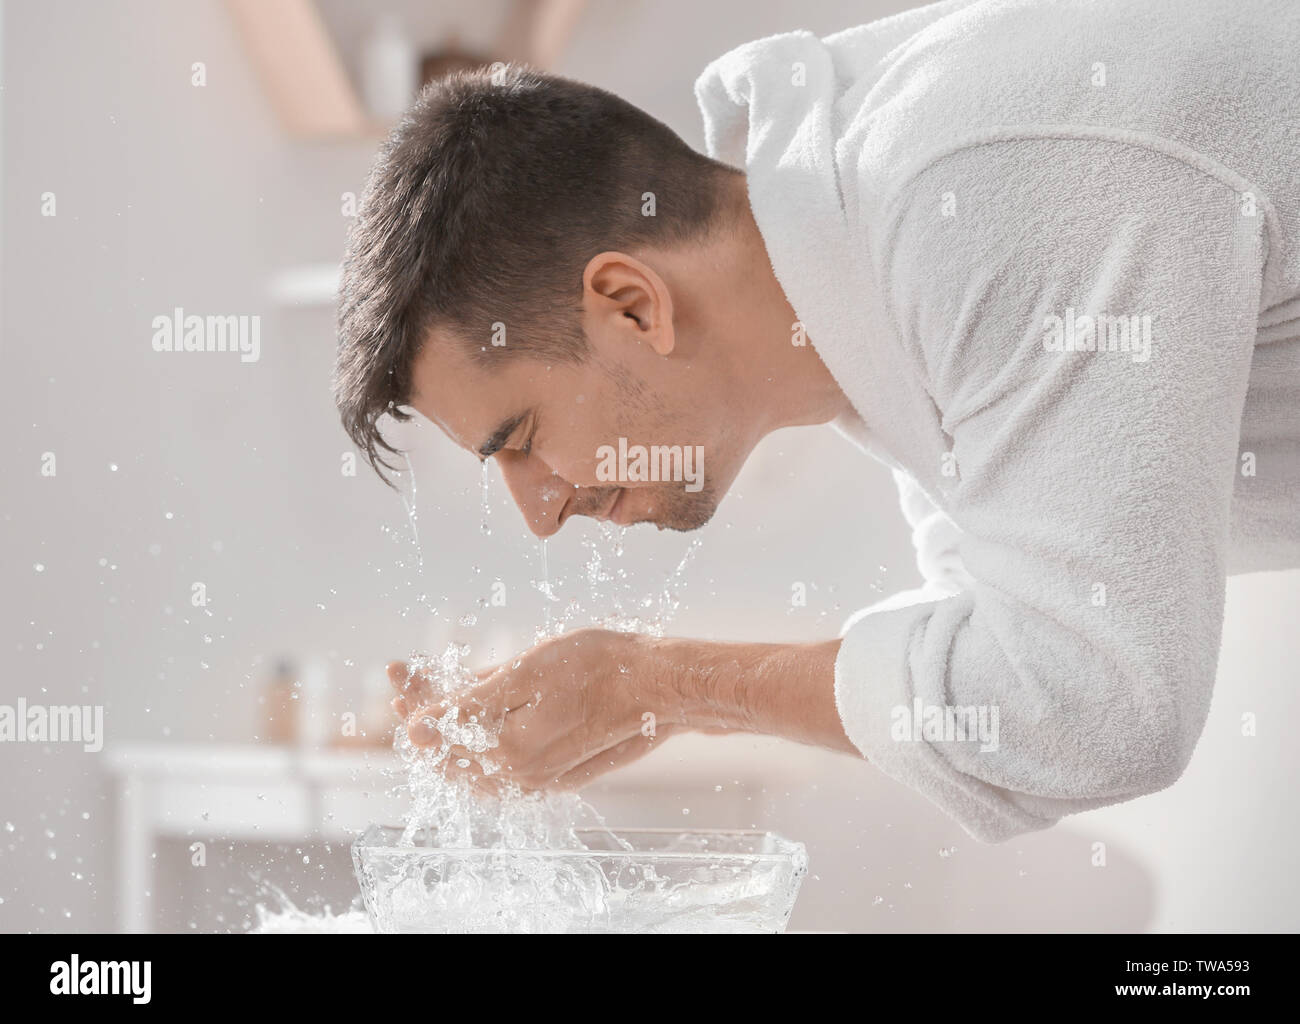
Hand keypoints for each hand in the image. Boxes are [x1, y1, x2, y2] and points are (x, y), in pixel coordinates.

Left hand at [387, 628, 687, 791]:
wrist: (659, 688)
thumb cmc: (599, 667)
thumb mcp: (527, 670)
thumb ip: (469, 703)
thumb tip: (413, 727)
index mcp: (505, 747)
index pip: (436, 730)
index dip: (412, 696)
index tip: (395, 668)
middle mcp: (517, 774)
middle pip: (448, 749)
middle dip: (422, 710)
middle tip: (403, 678)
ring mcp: (537, 778)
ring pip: (470, 761)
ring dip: (446, 729)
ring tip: (431, 694)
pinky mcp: (556, 775)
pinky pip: (498, 769)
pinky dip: (476, 746)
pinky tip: (474, 724)